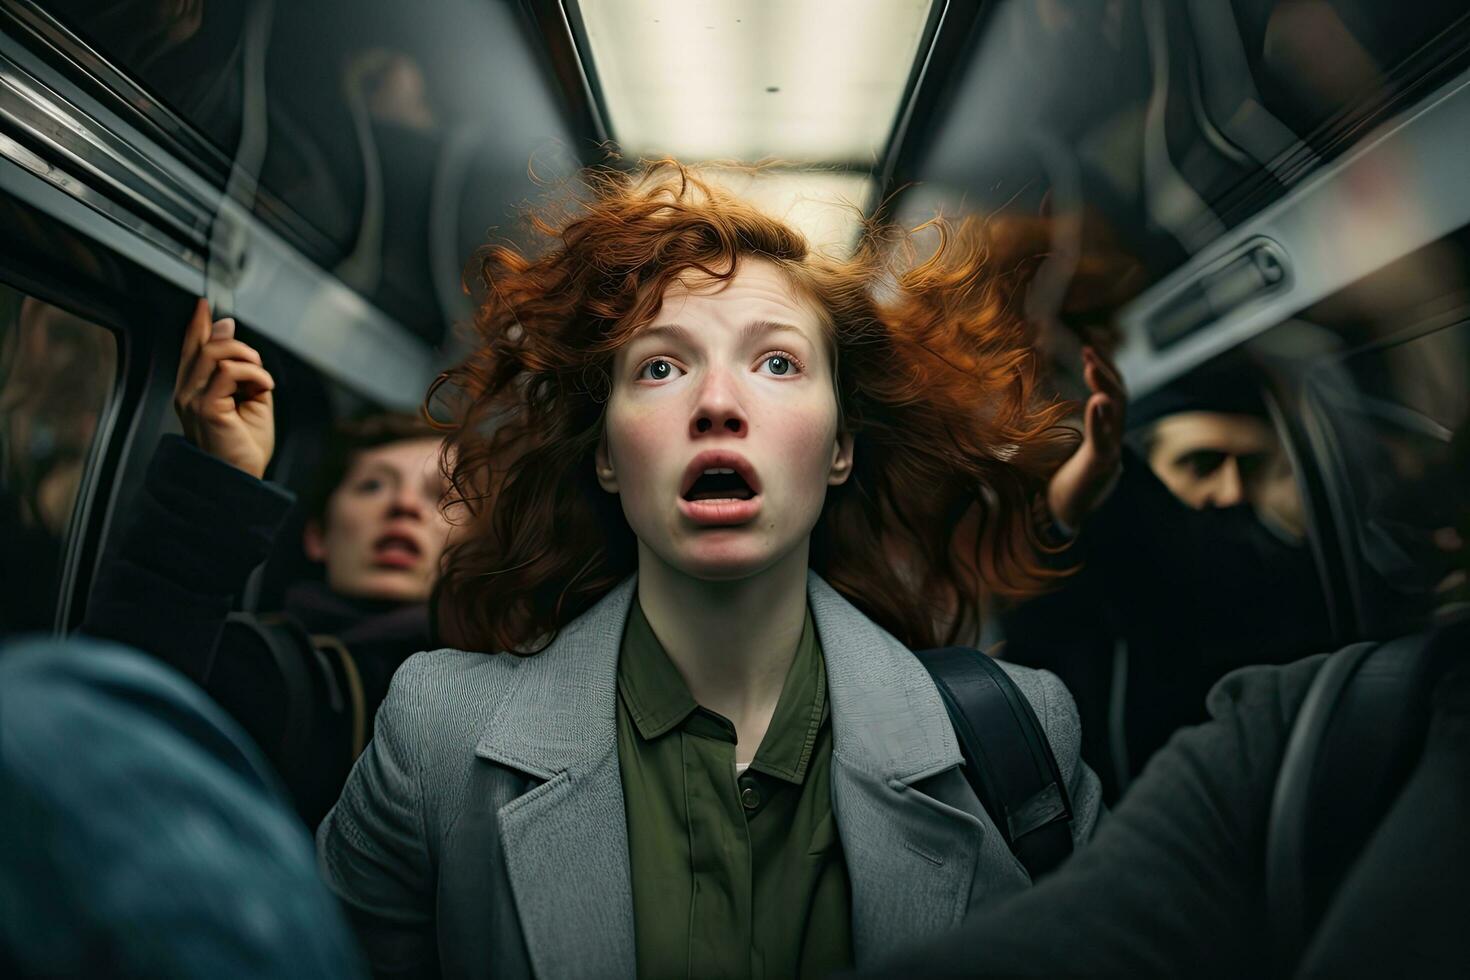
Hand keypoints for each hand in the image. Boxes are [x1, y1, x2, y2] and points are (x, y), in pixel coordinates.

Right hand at [173, 298, 274, 478]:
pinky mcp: (206, 407)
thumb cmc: (245, 444)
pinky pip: (228, 372)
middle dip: (238, 346)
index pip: (191, 349)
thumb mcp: (249, 396)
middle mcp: (187, 392)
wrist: (244, 478)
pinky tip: (263, 388)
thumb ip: (239, 366)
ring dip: (249, 360)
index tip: (205, 305)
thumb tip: (227, 329)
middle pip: (204, 346)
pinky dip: (254, 374)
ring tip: (262, 381)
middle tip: (258, 365)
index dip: (197, 325)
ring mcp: (192, 400)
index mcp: (195, 390)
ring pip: (216, 354)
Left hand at [1047, 346, 1125, 530]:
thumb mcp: (1067, 447)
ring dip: (1105, 388)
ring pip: (1117, 415)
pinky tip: (1096, 401)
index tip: (1089, 348)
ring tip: (1091, 367)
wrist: (1063, 516)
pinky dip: (1100, 420)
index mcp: (1106, 433)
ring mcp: (1110, 453)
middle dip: (1106, 372)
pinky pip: (1103, 440)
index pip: (1113, 394)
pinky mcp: (1100, 467)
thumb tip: (1063, 404)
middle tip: (1088, 350)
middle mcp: (1113, 440)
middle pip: (1120, 397)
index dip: (1106, 370)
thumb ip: (1071, 428)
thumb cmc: (1062, 482)